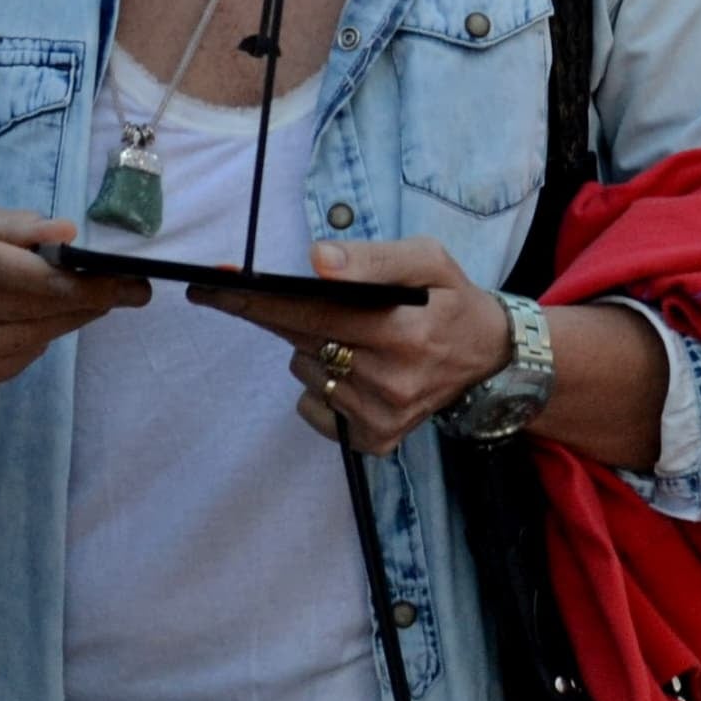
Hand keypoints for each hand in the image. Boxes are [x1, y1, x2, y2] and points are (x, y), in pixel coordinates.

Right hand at [0, 204, 144, 414]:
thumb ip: (15, 225)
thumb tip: (65, 232)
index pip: (4, 265)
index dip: (64, 274)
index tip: (118, 275)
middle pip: (24, 306)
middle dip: (87, 298)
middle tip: (131, 290)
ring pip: (24, 339)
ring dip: (71, 322)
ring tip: (100, 304)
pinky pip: (10, 366)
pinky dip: (38, 347)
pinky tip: (51, 328)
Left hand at [190, 236, 508, 457]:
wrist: (489, 360)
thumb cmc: (452, 300)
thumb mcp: (427, 261)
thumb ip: (374, 260)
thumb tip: (317, 262)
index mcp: (400, 331)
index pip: (310, 312)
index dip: (256, 298)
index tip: (211, 286)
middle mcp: (388, 380)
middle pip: (300, 339)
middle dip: (278, 313)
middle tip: (268, 295)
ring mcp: (380, 416)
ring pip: (305, 370)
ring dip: (313, 348)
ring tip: (355, 337)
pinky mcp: (375, 439)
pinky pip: (315, 406)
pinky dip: (323, 385)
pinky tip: (356, 371)